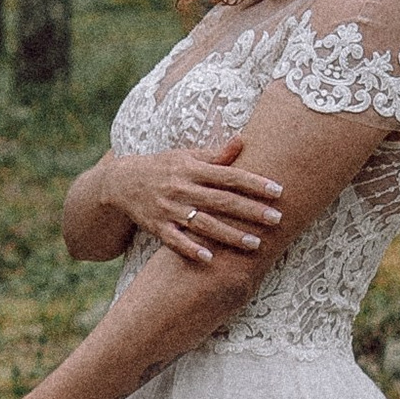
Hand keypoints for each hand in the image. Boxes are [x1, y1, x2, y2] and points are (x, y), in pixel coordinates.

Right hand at [109, 135, 284, 266]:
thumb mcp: (187, 156)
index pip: (229, 176)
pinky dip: (191, 249)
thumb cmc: (163, 167)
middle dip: (250, 211)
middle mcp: (182, 188)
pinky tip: (210, 259)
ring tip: (255, 244)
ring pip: (203, 224)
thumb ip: (216, 154)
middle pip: (222, 201)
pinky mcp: (157, 226)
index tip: (278, 191)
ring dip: (230, 234)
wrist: (121, 182)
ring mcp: (169, 209)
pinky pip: (175, 240)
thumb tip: (244, 140)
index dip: (254, 183)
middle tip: (277, 219)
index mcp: (192, 169)